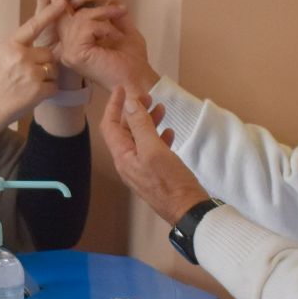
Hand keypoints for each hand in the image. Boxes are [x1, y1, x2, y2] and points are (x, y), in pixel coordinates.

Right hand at [0, 0, 70, 128]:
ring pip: (52, 70)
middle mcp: (22, 57)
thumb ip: (11, 50)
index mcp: (9, 46)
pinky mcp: (38, 91)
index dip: (49, 13)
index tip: (62, 4)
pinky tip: (32, 96)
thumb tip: (24, 46)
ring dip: (46, 77)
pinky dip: (47, 92)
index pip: (33, 25)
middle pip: (47, 52)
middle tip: (31, 74)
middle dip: (44, 62)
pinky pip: (53, 86)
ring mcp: (31, 74)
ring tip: (28, 86)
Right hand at [56, 0, 157, 93]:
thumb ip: (110, 14)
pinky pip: (88, 26)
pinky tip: (115, 35)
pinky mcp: (76, 53)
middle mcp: (67, 48)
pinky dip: (105, 26)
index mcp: (74, 42)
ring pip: (79, 17)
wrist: (138, 78)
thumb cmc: (131, 59)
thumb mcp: (121, 29)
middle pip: (59, 13)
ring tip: (119, 14)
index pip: (61, 16)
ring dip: (103, 12)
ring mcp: (69, 51)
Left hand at [99, 86, 209, 225]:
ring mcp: (141, 168)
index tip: (123, 89)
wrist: (187, 209)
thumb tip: (129, 104)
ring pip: (139, 139)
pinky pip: (151, 150)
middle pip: (124, 131)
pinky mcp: (154, 173)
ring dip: (148, 122)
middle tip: (148, 97)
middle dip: (134, 111)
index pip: (109, 125)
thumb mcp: (154, 149)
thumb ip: (140, 125)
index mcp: (123, 156)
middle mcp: (128, 162)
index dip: (114, 105)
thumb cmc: (170, 182)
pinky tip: (169, 132)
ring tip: (161, 109)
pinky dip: (157, 137)